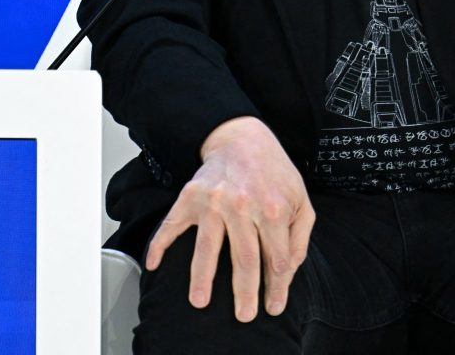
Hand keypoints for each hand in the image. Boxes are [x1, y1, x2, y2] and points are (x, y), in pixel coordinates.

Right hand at [143, 116, 315, 321]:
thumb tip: (286, 272)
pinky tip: (154, 264)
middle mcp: (242, 204)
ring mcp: (213, 201)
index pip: (275, 258)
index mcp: (272, 208)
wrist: (242, 138)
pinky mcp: (190, 196)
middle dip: (244, 292)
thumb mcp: (300, 200)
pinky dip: (160, 245)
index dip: (276, 287)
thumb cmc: (274, 172)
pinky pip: (172, 225)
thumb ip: (298, 238)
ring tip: (199, 301)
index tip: (273, 306)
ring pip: (207, 247)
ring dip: (201, 278)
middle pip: (244, 258)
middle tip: (243, 315)